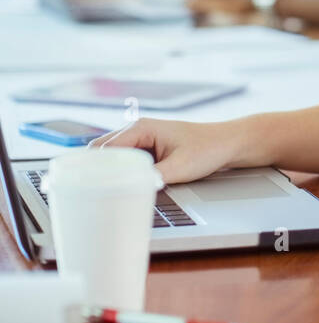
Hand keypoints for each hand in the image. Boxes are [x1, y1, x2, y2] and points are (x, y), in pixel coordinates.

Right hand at [87, 117, 241, 185]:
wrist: (227, 143)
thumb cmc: (208, 148)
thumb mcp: (179, 168)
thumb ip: (151, 178)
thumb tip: (130, 190)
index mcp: (141, 128)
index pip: (105, 149)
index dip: (95, 168)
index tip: (87, 187)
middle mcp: (137, 131)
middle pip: (102, 151)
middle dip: (96, 170)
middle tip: (91, 193)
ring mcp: (141, 139)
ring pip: (113, 157)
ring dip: (109, 171)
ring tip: (104, 193)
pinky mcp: (148, 149)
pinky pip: (125, 160)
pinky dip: (120, 172)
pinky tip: (120, 187)